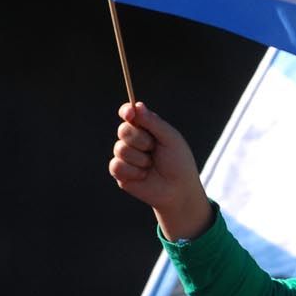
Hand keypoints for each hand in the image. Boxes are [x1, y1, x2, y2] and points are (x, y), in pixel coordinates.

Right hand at [110, 102, 211, 240]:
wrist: (178, 189)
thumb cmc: (178, 162)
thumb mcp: (170, 138)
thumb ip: (153, 122)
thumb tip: (137, 105)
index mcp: (146, 128)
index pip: (129, 114)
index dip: (126, 111)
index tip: (129, 113)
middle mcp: (133, 140)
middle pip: (123, 130)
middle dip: (140, 139)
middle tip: (153, 148)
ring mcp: (126, 156)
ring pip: (120, 149)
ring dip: (140, 158)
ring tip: (151, 165)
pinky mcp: (120, 172)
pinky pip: (117, 165)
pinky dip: (133, 171)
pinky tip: (143, 175)